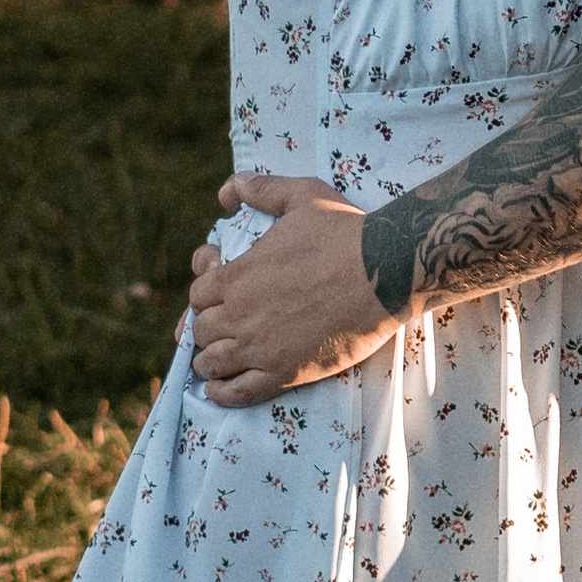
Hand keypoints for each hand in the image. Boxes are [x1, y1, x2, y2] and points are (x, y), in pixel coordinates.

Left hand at [187, 174, 397, 403]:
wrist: (383, 272)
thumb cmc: (344, 232)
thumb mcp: (302, 197)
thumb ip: (263, 189)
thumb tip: (230, 188)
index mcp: (239, 275)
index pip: (197, 294)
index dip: (203, 295)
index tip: (215, 295)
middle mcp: (241, 314)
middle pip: (200, 329)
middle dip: (204, 326)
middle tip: (217, 326)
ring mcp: (261, 347)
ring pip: (211, 362)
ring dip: (207, 360)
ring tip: (213, 360)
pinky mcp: (285, 373)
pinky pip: (239, 393)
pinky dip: (221, 393)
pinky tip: (215, 390)